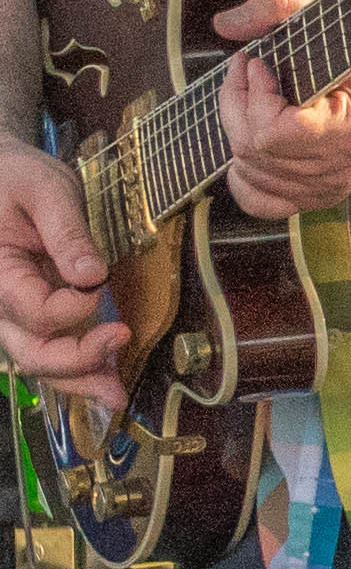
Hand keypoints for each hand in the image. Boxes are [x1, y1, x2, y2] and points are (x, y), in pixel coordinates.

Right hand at [0, 141, 125, 410]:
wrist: (1, 175)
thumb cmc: (17, 177)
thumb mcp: (45, 189)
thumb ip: (66, 232)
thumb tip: (93, 275)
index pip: (33, 309)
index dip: (70, 307)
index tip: (99, 285)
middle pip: (31, 349)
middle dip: (76, 359)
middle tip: (121, 340)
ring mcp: (13, 312)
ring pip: (38, 359)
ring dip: (78, 378)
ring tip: (117, 393)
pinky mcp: (31, 313)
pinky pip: (48, 346)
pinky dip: (77, 365)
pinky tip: (107, 378)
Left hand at [212, 0, 350, 217]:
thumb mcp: (335, 19)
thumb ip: (280, 7)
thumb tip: (225, 23)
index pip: (277, 133)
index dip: (255, 96)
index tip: (257, 62)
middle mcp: (342, 169)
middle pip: (255, 151)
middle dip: (236, 104)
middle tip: (243, 71)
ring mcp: (330, 188)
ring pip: (250, 172)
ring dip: (236, 130)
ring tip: (248, 98)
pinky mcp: (319, 196)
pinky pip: (260, 202)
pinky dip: (243, 177)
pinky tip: (249, 147)